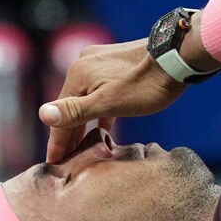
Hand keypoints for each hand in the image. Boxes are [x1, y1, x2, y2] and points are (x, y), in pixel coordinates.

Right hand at [39, 38, 186, 162]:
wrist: (177, 56)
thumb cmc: (147, 85)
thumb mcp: (110, 104)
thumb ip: (76, 111)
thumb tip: (43, 115)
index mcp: (78, 75)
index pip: (60, 116)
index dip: (57, 142)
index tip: (53, 163)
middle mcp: (83, 64)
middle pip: (72, 106)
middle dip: (69, 134)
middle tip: (66, 161)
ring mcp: (99, 61)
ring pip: (86, 99)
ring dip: (85, 123)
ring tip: (83, 147)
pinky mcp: (115, 62)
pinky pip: (100, 91)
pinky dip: (99, 111)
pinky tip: (104, 125)